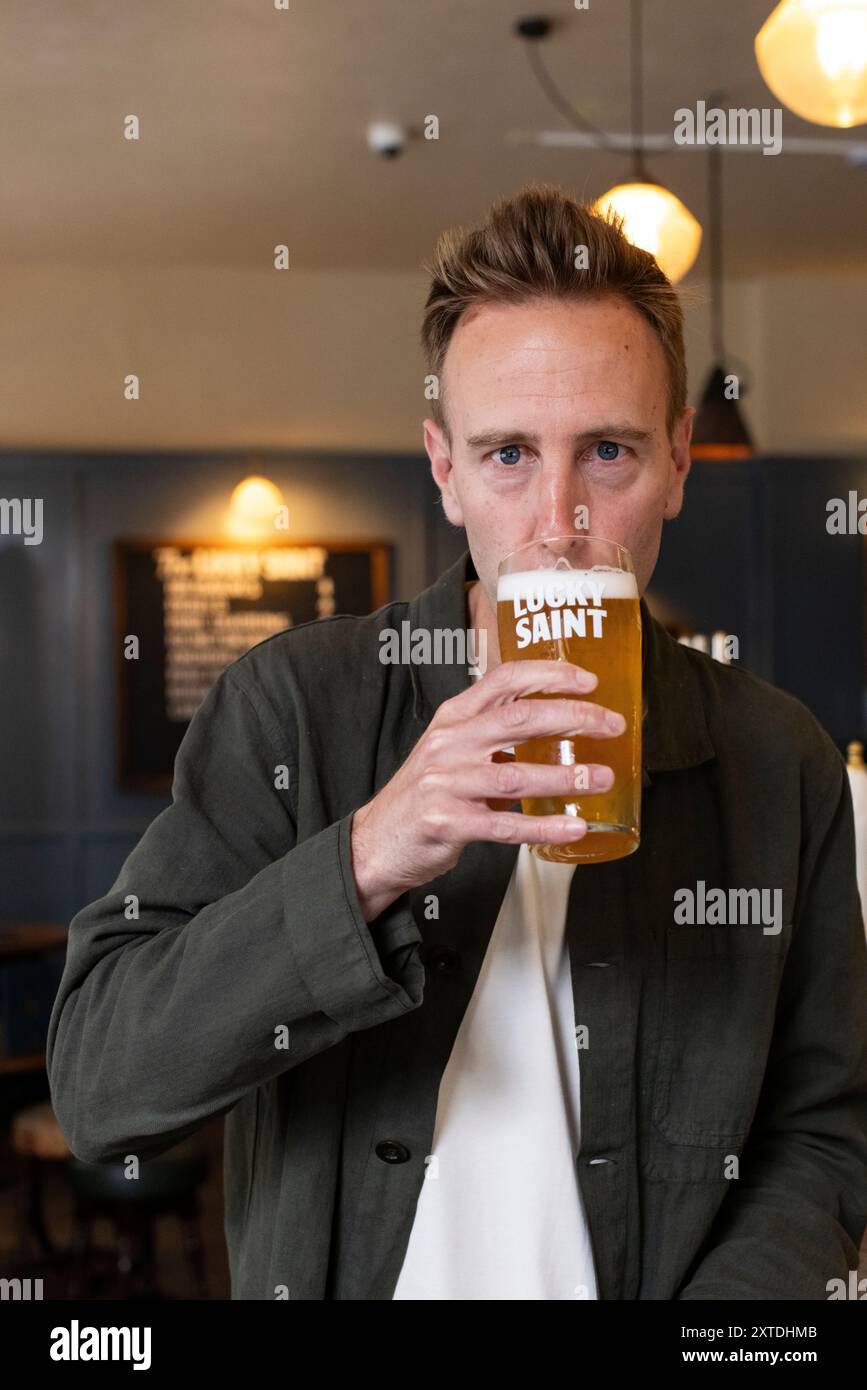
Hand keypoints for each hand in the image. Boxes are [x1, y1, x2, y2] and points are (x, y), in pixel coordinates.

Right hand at [349, 658, 624, 919]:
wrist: (377, 841)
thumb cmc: (426, 793)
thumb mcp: (451, 748)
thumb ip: (493, 733)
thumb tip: (557, 722)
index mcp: (453, 718)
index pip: (504, 679)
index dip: (550, 675)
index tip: (589, 680)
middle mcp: (449, 743)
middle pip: (520, 720)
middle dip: (574, 718)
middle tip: (612, 725)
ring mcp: (446, 783)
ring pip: (516, 775)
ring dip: (566, 776)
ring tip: (602, 778)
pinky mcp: (447, 823)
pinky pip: (505, 826)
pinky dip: (544, 827)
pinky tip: (574, 826)